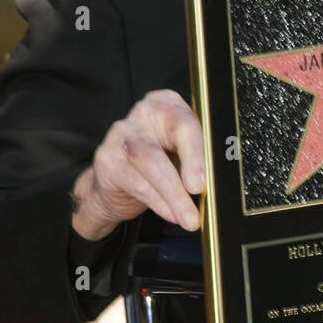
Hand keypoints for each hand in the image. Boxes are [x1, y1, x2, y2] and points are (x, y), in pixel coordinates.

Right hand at [71, 90, 204, 240]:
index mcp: (167, 105)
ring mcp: (120, 135)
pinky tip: (172, 214)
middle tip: (199, 196)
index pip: (184, 123)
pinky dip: (159, 203)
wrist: (116, 183)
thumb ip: (198, 160)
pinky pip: (137, 184)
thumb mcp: (182, 154)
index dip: (195, 153)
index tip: (201, 182)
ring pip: (151, 165)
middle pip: (166, 142)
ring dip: (174, 195)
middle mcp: (143, 114)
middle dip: (186, 172)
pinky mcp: (106, 160)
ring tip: (189, 218)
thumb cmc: (158, 162)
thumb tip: (215, 182)